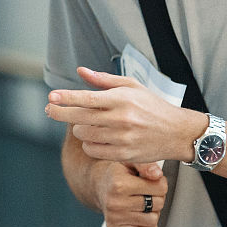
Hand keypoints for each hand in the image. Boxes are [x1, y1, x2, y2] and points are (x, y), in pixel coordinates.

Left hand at [45, 66, 204, 163]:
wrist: (177, 132)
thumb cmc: (152, 106)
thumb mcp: (132, 86)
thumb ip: (104, 80)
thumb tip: (81, 71)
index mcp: (122, 99)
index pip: (88, 98)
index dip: (67, 98)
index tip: (51, 96)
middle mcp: (121, 119)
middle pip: (80, 118)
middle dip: (60, 113)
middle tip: (50, 109)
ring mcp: (122, 139)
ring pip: (84, 135)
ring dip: (79, 129)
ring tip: (86, 124)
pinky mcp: (124, 155)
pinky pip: (93, 150)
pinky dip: (89, 144)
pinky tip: (94, 138)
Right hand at [91, 160, 168, 226]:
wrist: (100, 186)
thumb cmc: (117, 174)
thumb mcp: (130, 162)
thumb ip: (146, 165)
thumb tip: (157, 174)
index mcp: (119, 184)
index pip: (160, 187)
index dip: (160, 183)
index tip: (151, 181)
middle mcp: (115, 202)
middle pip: (158, 204)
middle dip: (156, 197)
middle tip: (146, 192)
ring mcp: (114, 218)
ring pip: (153, 219)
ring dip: (151, 211)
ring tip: (141, 203)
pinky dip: (146, 225)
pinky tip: (139, 214)